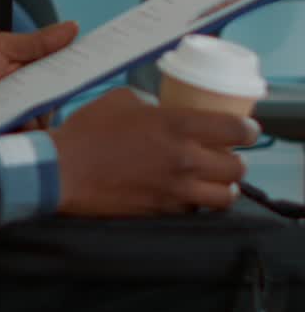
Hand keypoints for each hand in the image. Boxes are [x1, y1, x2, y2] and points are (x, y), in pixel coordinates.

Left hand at [0, 22, 78, 138]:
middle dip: (59, 87)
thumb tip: (73, 27)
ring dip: (36, 112)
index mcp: (35, 70)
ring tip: (12, 104)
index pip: (68, 66)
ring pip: (50, 120)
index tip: (107, 54)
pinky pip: (33, 141)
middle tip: (42, 81)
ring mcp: (29, 122)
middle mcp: (37, 97)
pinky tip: (13, 126)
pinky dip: (26, 134)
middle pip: (63, 94)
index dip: (87, 62)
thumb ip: (37, 42)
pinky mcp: (18, 143)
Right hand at [50, 88, 257, 215]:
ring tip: (215, 180)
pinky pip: (195, 210)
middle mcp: (184, 160)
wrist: (63, 170)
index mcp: (177, 126)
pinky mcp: (162, 211)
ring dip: (224, 187)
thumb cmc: (88, 130)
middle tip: (227, 154)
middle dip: (236, 160)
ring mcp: (175, 190)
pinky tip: (187, 193)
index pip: (235, 130)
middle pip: (237, 168)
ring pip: (224, 197)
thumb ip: (152, 105)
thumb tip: (162, 110)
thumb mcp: (122, 100)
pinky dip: (197, 203)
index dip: (248, 130)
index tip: (247, 129)